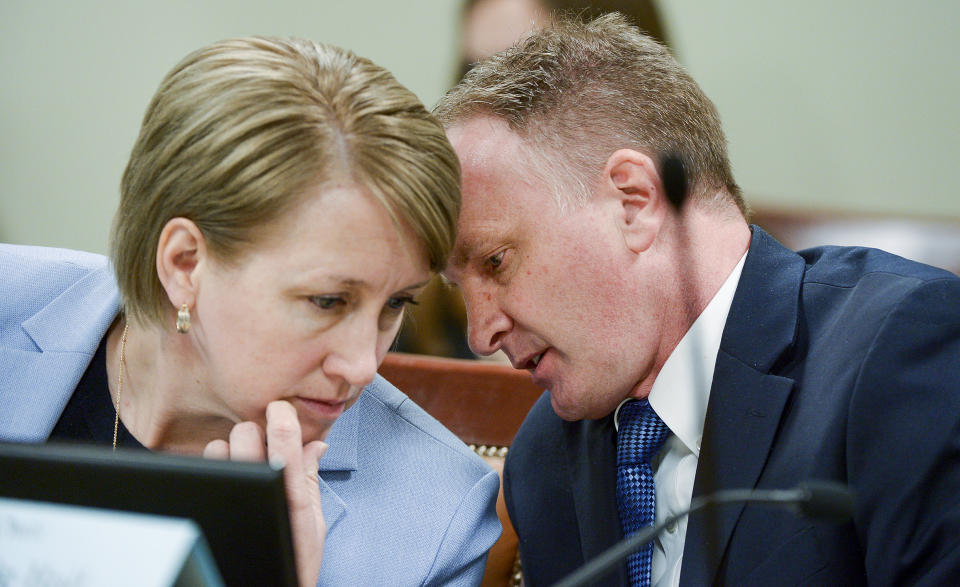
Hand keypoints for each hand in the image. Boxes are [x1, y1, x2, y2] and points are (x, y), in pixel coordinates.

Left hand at [204, 401, 327, 586]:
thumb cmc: (293, 561)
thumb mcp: (312, 520)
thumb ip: (310, 478)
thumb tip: (317, 445)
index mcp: (291, 492)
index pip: (283, 434)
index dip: (281, 413)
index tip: (280, 410)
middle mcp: (258, 490)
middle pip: (245, 431)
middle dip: (254, 433)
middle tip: (262, 447)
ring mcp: (229, 499)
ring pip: (217, 446)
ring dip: (229, 451)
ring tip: (241, 469)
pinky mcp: (209, 504)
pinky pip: (202, 469)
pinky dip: (213, 469)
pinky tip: (226, 484)